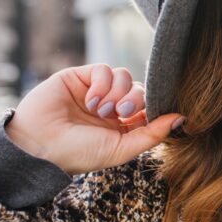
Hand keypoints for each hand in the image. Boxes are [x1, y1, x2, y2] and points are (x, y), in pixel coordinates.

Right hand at [4, 64, 183, 174]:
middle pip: (141, 90)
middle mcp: (111, 107)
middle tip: (121, 113)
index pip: (150, 109)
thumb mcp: (121, 149)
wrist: (39, 145)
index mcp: (123, 127)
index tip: (148, 116)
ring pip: (125, 76)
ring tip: (101, 110)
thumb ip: (152, 134)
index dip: (154, 109)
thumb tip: (182, 118)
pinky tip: (91, 100)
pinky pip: (104, 68)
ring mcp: (96, 91)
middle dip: (136, 100)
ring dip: (118, 92)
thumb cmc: (79, 153)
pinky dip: (103, 83)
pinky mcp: (80, 76)